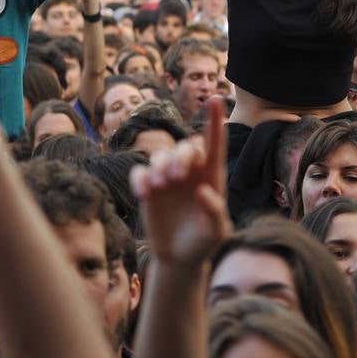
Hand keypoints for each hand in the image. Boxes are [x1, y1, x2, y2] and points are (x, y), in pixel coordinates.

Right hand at [131, 97, 229, 267]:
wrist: (179, 258)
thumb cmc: (203, 243)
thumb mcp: (216, 233)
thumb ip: (215, 213)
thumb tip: (203, 192)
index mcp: (212, 176)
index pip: (214, 143)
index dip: (214, 121)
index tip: (214, 99)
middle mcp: (190, 172)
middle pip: (185, 147)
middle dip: (180, 157)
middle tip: (176, 178)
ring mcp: (167, 178)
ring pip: (161, 155)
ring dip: (160, 166)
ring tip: (159, 187)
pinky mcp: (148, 188)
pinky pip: (140, 172)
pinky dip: (140, 179)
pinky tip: (144, 193)